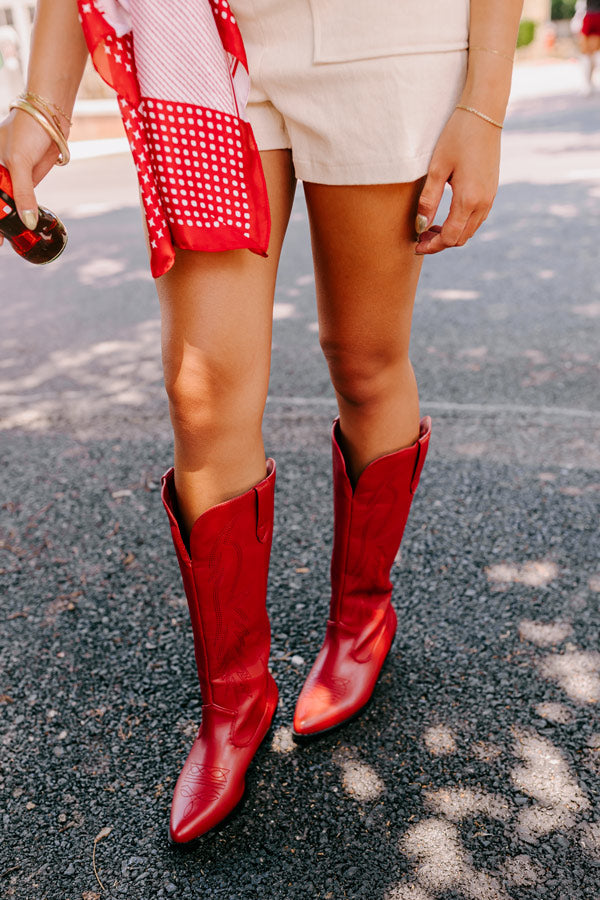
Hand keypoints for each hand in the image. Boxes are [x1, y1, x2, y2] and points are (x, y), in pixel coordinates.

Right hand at [0, 107, 60, 244]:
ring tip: (10, 240)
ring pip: (8, 205)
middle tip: (2, 244)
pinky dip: (22, 214)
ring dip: (9, 221)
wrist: (49, 118)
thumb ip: (22, 194)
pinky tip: (22, 227)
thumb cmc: (26, 130)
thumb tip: (27, 222)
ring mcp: (10, 179)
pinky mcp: (26, 182)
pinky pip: (23, 202)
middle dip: (0, 222)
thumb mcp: (18, 163)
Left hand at [414, 107, 501, 254]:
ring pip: (470, 230)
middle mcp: (483, 203)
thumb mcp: (437, 168)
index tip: (416, 245)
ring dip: (451, 234)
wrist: (484, 114)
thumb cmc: (457, 136)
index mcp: (468, 199)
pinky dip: (461, 224)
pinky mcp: (492, 191)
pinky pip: (477, 219)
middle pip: (460, 238)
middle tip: (420, 237)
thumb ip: (428, 200)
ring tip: (430, 227)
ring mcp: (490, 198)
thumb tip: (420, 226)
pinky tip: (446, 216)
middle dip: (439, 243)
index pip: (449, 237)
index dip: (431, 246)